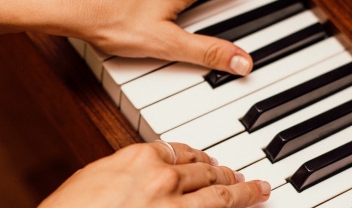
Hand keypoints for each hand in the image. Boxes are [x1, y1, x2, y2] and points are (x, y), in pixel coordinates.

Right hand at [39, 142, 270, 206]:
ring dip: (242, 190)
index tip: (206, 159)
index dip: (198, 156)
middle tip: (238, 175)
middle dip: (224, 172)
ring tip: (256, 189)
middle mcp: (162, 178)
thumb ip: (125, 174)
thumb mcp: (95, 180)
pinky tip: (249, 206)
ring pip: (219, 193)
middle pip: (204, 170)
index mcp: (138, 158)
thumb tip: (141, 178)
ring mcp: (175, 206)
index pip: (179, 150)